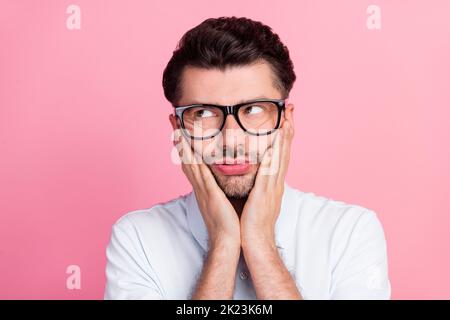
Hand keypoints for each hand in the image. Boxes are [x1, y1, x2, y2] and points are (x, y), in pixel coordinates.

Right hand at [174, 131, 240, 248]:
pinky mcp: (209, 193)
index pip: (192, 162)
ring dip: (182, 143)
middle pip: (186, 157)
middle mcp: (199, 186)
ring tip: (176, 126)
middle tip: (172, 120)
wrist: (229, 241)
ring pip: (189, 161)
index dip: (185, 145)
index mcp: (204, 187)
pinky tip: (189, 145)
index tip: (180, 129)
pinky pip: (199, 171)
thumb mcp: (224, 200)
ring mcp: (202, 189)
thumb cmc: (229, 223)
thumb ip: (222, 188)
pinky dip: (193, 157)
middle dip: (179, 138)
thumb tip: (226, 178)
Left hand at [240, 113, 293, 248]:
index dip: (284, 134)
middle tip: (290, 110)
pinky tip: (272, 146)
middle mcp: (276, 182)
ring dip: (283, 138)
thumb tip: (254, 170)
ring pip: (280, 158)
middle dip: (288, 129)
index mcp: (274, 182)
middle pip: (285, 151)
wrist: (254, 241)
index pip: (281, 153)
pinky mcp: (264, 194)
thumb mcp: (258, 197)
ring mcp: (272, 188)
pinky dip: (271, 159)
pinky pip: (268, 174)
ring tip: (285, 120)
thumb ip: (258, 182)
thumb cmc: (253, 220)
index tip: (286, 117)